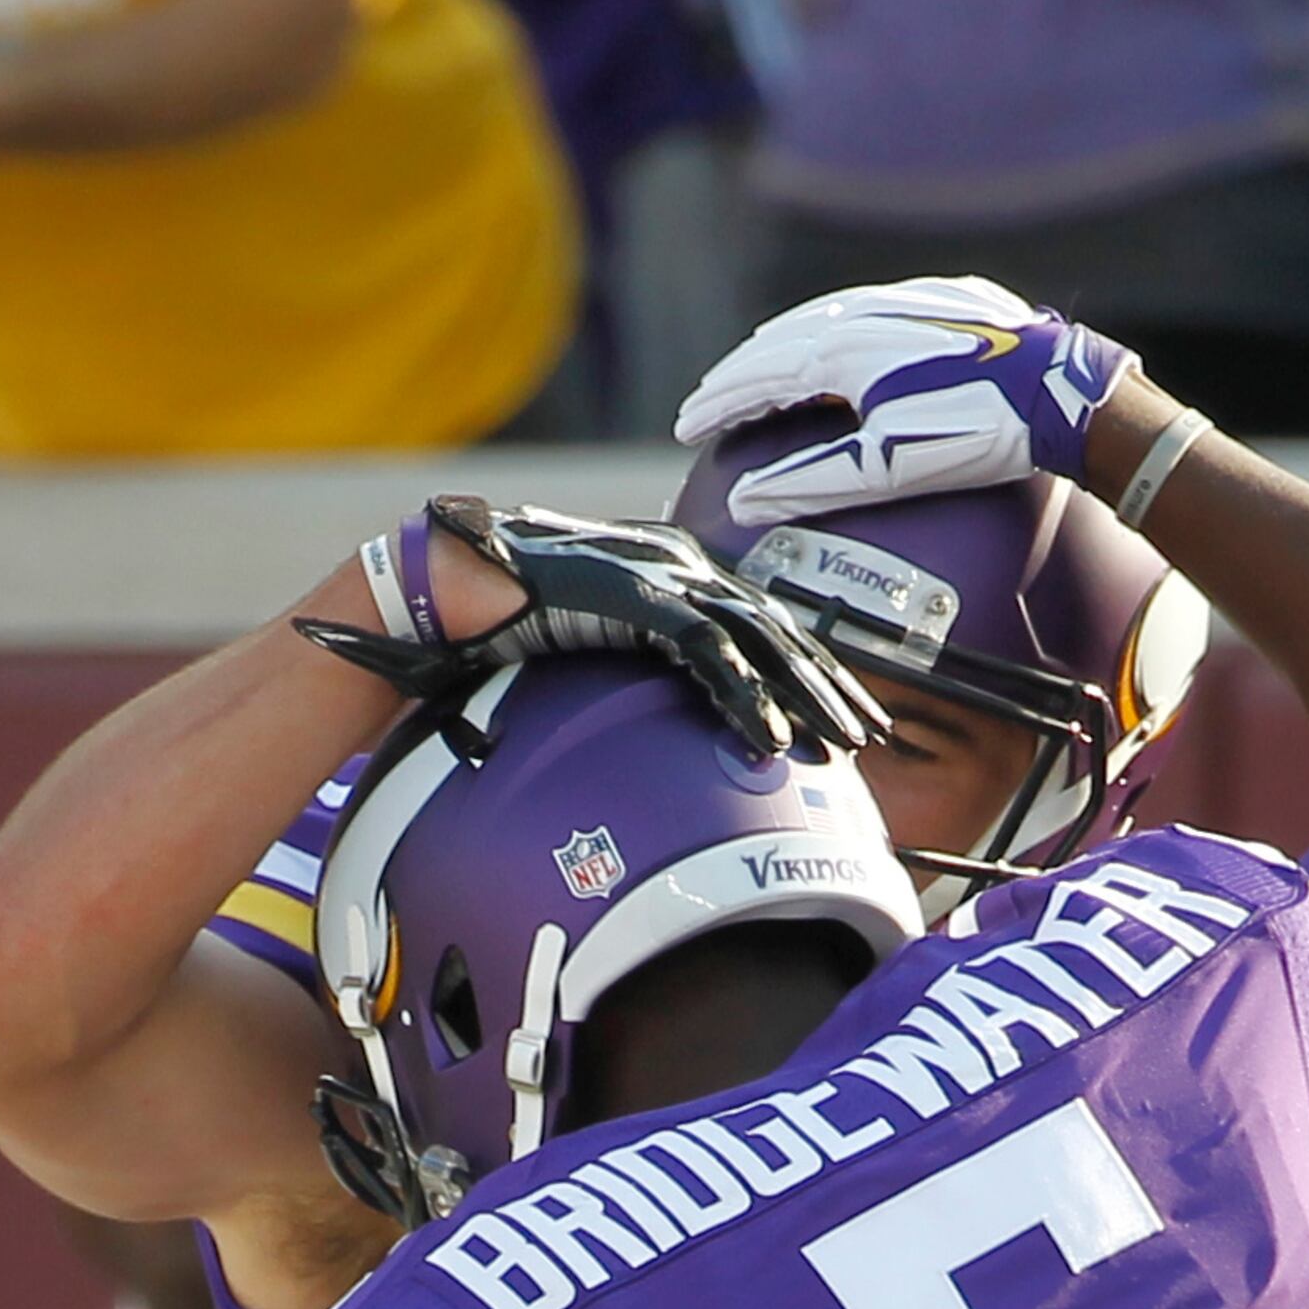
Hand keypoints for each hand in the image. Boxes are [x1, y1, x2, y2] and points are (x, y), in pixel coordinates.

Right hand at [300, 501, 888, 765]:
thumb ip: (640, 667)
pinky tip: (773, 743)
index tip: (849, 718)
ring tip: (844, 750)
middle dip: (829, 684)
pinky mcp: (629, 591)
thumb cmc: (503, 624)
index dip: (810, 669)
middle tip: (874, 737)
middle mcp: (673, 559)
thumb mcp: (593, 646)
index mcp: (671, 568)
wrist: (435, 586)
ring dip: (805, 697)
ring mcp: (653, 570)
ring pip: (756, 638)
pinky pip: (705, 651)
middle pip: (776, 627)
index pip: (761, 621)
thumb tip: (669, 723)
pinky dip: (744, 698)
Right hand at [677, 282, 1133, 514]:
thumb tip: (746, 505)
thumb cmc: (977, 436)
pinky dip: (838, 326)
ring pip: (825, 316)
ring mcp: (910, 298)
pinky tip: (841, 339)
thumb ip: (815, 482)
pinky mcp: (951, 297)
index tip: (687, 427)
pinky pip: (874, 306)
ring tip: (759, 366)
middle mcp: (867, 312)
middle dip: (740, 373)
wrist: (1061, 391)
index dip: (720, 403)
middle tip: (708, 399)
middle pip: (783, 341)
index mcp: (844, 350)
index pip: (762, 376)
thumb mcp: (890, 468)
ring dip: (784, 344)